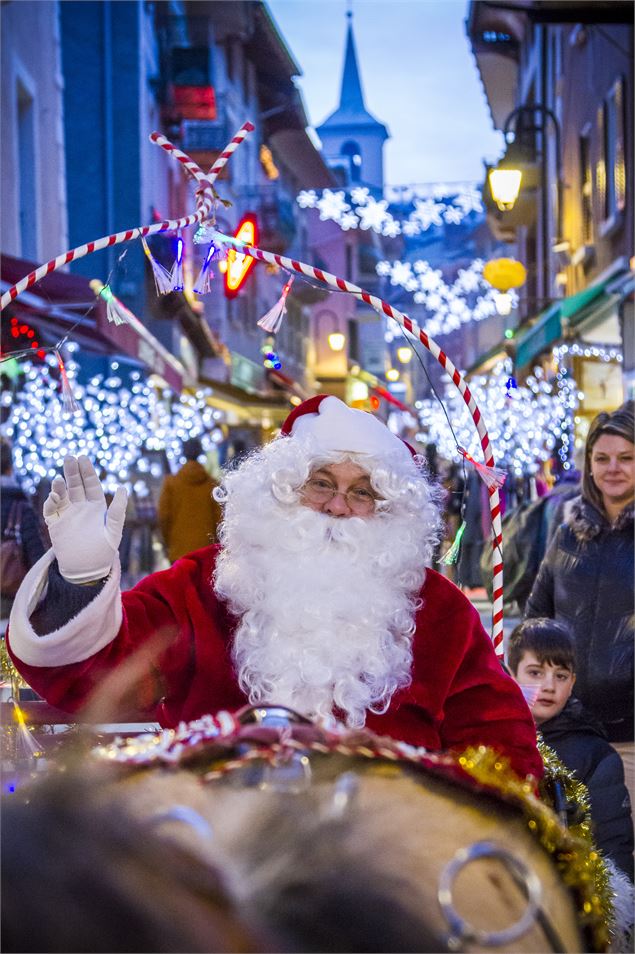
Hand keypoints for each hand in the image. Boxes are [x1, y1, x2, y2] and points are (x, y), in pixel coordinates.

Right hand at [43, 456, 127, 583]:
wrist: (88, 570)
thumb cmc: (104, 551)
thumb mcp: (114, 530)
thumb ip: (117, 510)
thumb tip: (124, 487)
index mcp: (97, 507)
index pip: (91, 484)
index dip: (87, 471)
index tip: (82, 458)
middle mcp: (81, 508)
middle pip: (75, 485)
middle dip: (72, 472)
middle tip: (68, 458)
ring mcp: (67, 515)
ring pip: (62, 495)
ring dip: (60, 486)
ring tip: (59, 479)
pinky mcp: (55, 525)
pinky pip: (51, 510)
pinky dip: (50, 502)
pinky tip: (54, 497)